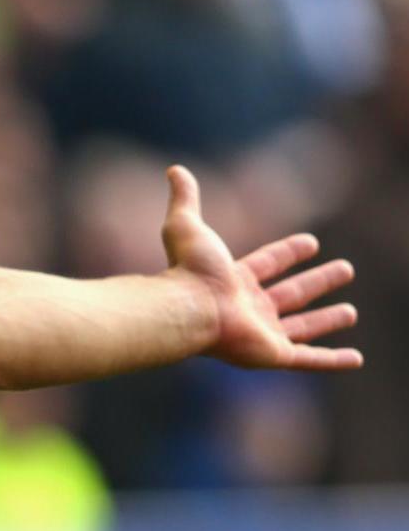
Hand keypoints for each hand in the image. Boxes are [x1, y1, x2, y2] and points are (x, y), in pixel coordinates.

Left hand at [161, 165, 360, 371]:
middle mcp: (248, 309)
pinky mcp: (273, 355)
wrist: (189, 308)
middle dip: (317, 283)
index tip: (311, 242)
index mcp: (234, 281)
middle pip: (290, 295)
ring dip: (326, 320)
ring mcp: (261, 334)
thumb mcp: (187, 226)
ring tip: (350, 312)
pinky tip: (355, 359)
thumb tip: (175, 169)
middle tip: (345, 270)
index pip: (268, 264)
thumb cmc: (188, 271)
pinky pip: (310, 359)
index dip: (288, 253)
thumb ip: (185, 199)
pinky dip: (333, 360)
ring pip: (302, 328)